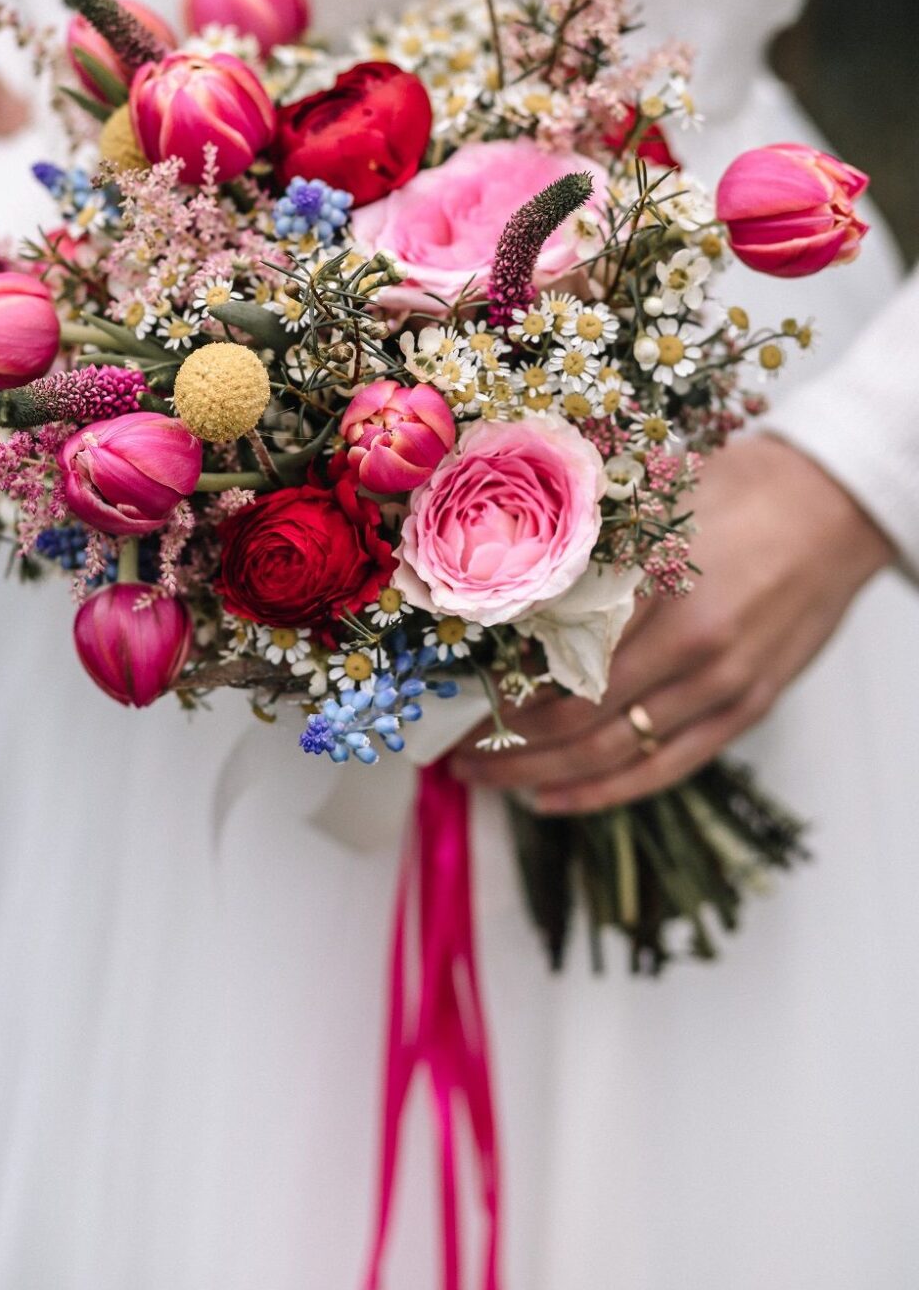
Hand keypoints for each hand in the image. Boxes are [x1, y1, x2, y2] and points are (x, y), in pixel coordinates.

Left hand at [451, 435, 894, 809]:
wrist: (836, 505)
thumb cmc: (739, 490)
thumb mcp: (652, 506)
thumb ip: (586, 557)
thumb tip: (503, 599)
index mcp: (658, 586)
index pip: (554, 658)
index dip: (496, 686)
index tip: (452, 697)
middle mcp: (691, 646)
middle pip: (574, 717)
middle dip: (504, 741)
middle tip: (453, 750)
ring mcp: (722, 685)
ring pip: (612, 753)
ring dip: (539, 773)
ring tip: (486, 777)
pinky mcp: (747, 708)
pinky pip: (665, 767)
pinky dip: (603, 792)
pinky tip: (552, 799)